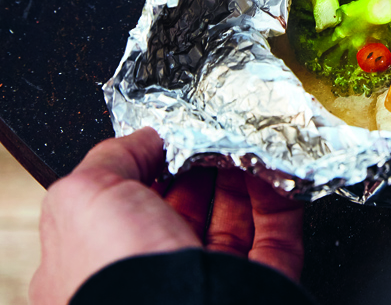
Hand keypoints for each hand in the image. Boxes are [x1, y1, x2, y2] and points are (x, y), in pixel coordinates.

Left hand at [29, 127, 302, 304]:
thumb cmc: (121, 273)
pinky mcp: (260, 282)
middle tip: (219, 133)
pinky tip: (277, 167)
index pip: (134, 201)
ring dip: (247, 173)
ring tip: (251, 140)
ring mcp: (210, 281)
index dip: (156, 162)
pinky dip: (280, 195)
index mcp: (104, 262)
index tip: (176, 135)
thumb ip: (113, 157)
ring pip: (236, 217)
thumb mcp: (86, 196)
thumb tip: (149, 136)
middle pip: (190, 207)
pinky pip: (277, 232)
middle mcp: (157, 276)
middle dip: (208, 164)